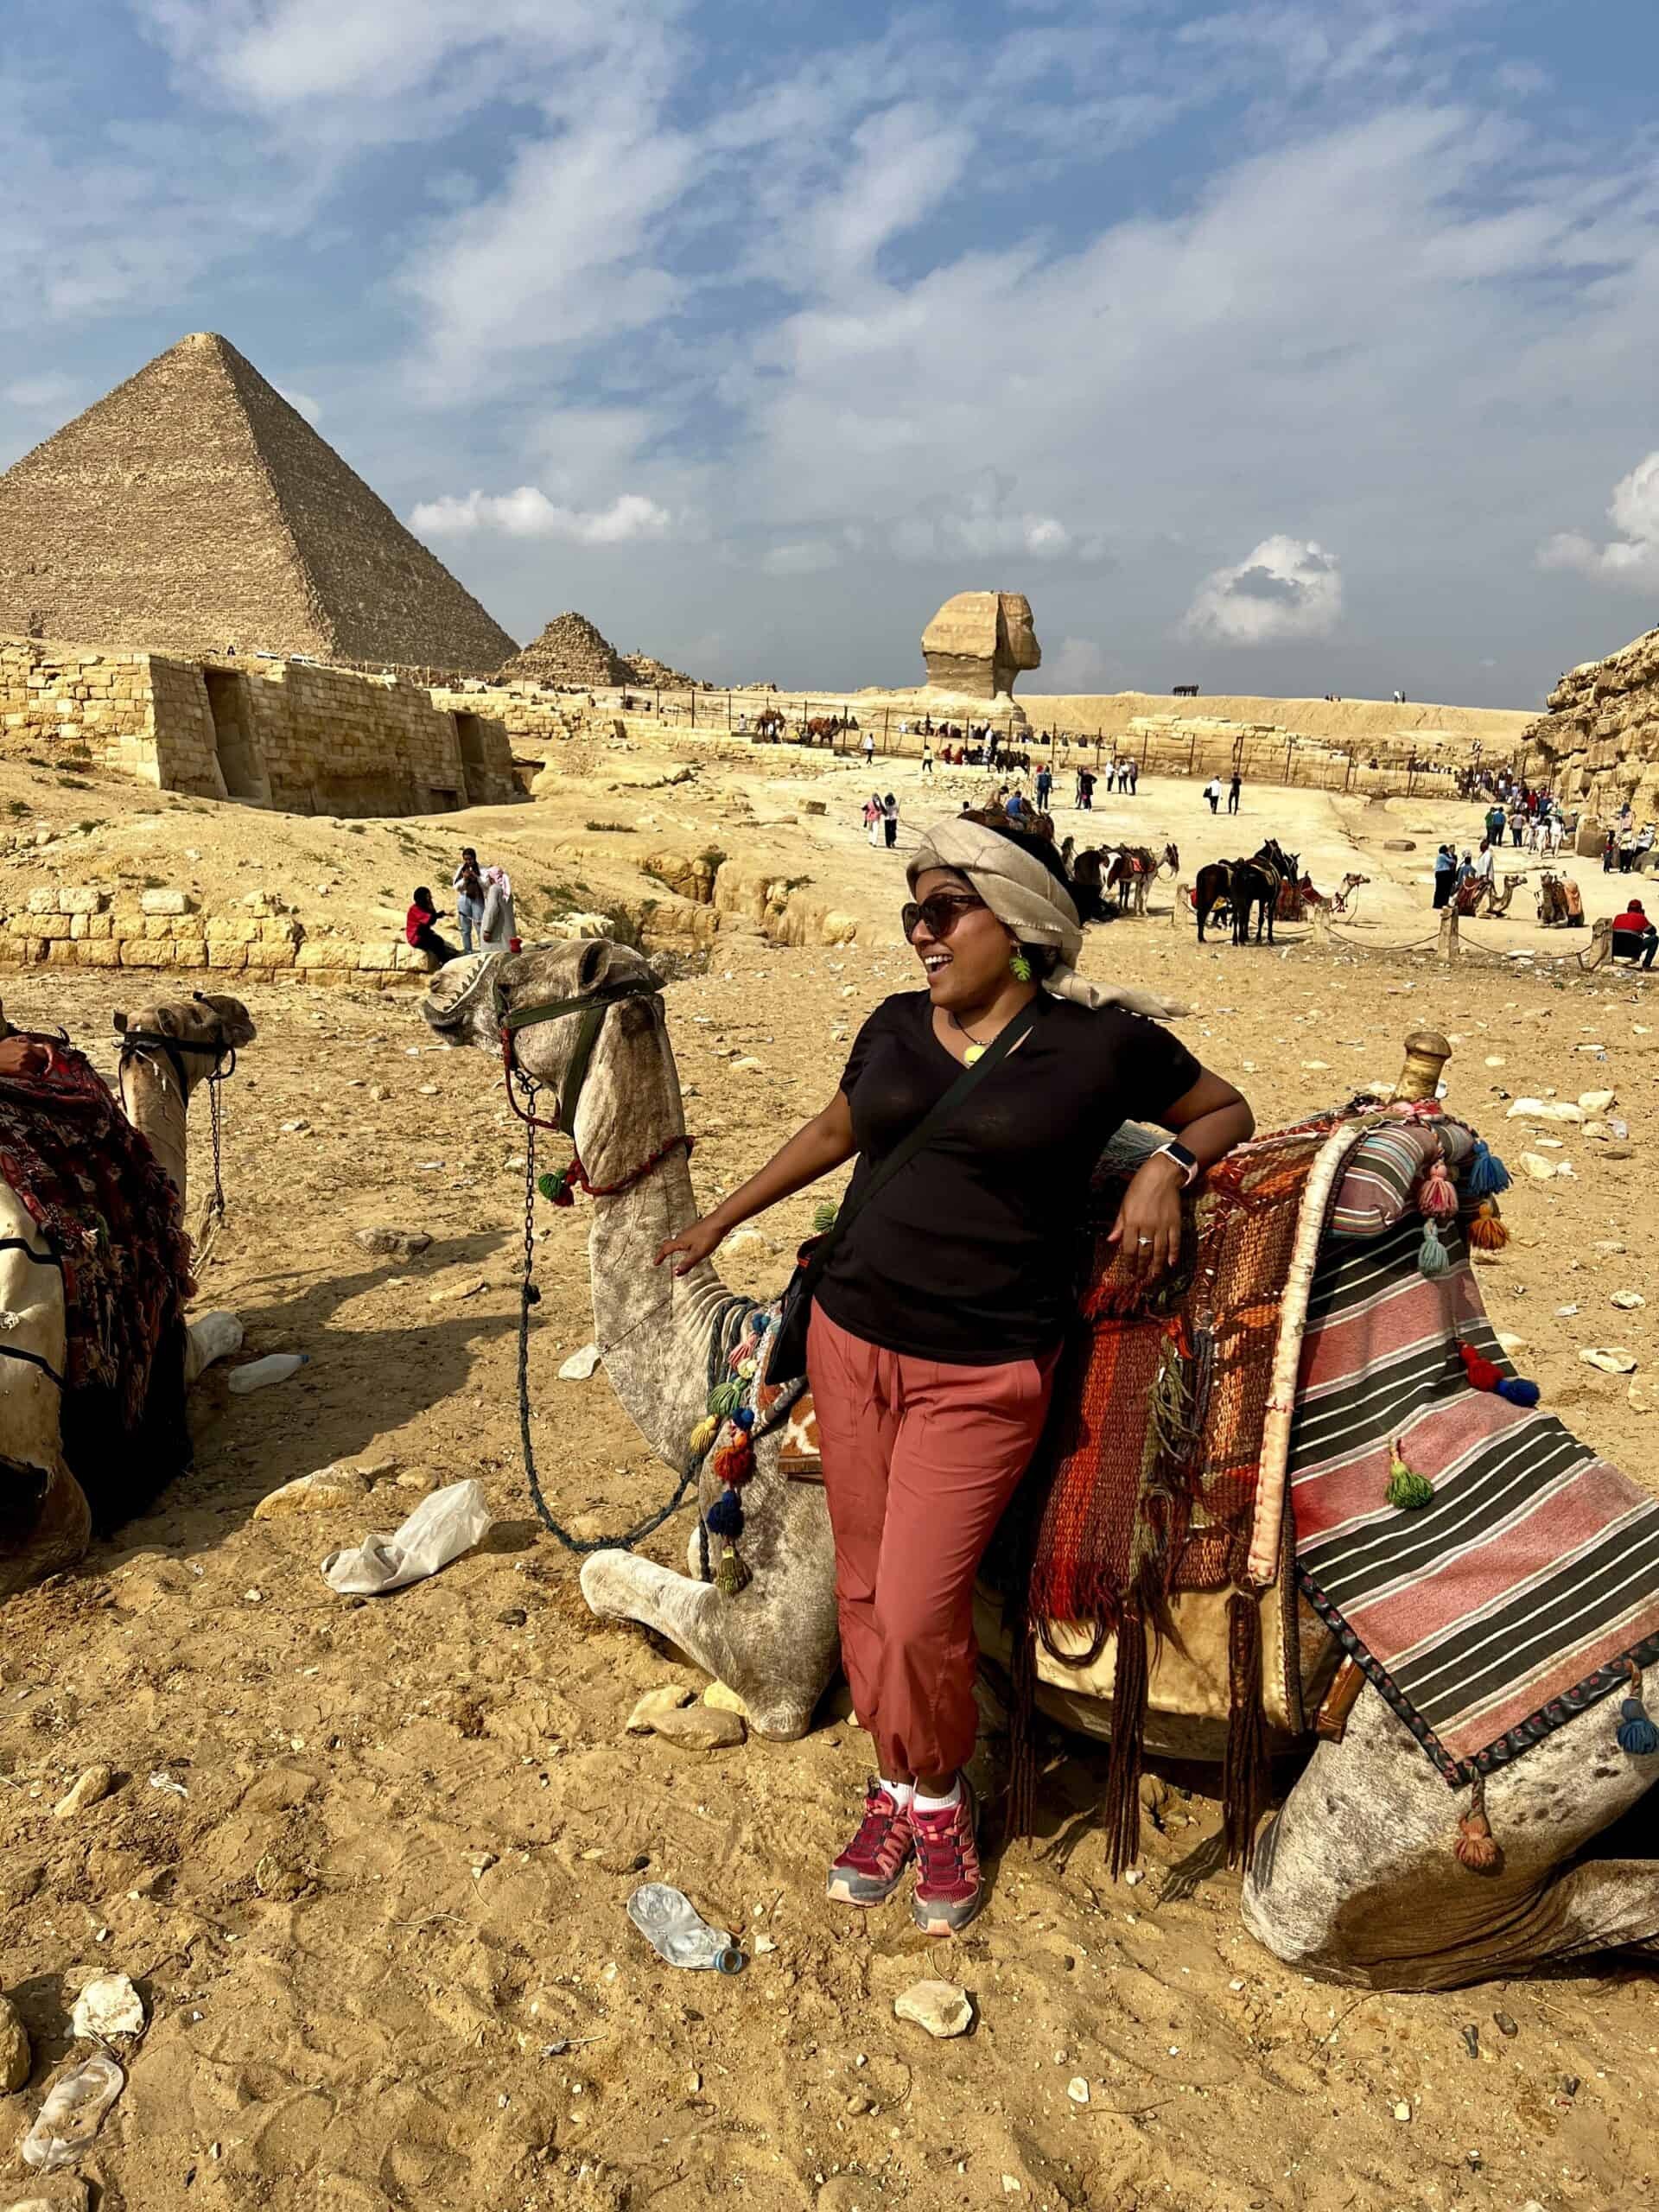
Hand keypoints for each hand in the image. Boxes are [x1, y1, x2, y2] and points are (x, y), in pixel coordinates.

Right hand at [655, 1216, 727, 1274]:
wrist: (720, 1222)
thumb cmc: (709, 1236)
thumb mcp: (698, 1253)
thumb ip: (687, 1264)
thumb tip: (676, 1273)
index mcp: (680, 1241)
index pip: (666, 1249)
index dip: (660, 1257)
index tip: (655, 1263)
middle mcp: (683, 1236)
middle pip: (669, 1244)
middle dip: (664, 1251)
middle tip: (660, 1258)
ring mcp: (689, 1232)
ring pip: (677, 1241)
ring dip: (672, 1247)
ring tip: (671, 1253)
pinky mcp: (697, 1231)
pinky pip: (685, 1239)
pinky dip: (681, 1245)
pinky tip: (688, 1247)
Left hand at [1107, 1154, 1186, 1279]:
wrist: (1162, 1175)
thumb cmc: (1140, 1188)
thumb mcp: (1125, 1204)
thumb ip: (1119, 1224)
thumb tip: (1111, 1240)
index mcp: (1132, 1221)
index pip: (1129, 1248)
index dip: (1129, 1262)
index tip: (1130, 1271)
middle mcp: (1147, 1226)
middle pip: (1145, 1252)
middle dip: (1142, 1267)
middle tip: (1141, 1278)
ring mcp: (1163, 1225)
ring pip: (1160, 1250)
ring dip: (1157, 1265)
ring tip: (1155, 1276)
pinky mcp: (1175, 1223)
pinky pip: (1175, 1242)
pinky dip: (1173, 1254)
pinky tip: (1171, 1263)